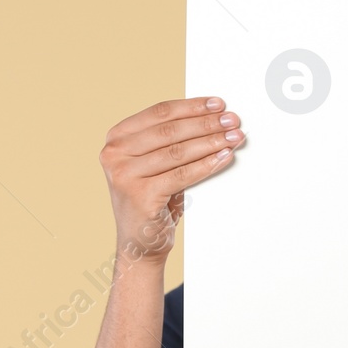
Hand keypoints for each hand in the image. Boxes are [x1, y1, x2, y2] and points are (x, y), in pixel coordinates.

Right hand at [99, 96, 243, 261]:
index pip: (159, 113)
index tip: (217, 104)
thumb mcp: (153, 163)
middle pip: (170, 130)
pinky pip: (182, 175)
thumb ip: (170, 140)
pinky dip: (207, 165)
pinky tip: (223, 157)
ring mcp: (124, 175)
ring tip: (233, 138)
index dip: (192, 107)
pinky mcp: (140, 195)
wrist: (140, 242)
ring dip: (211, 142)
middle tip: (232, 120)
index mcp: (116, 137)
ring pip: (178, 152)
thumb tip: (212, 118)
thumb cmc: (151, 198)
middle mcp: (114, 153)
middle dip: (206, 123)